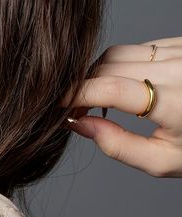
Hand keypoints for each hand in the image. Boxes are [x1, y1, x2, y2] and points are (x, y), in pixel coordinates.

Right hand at [61, 36, 181, 177]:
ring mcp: (180, 51)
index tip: (58, 106)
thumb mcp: (160, 161)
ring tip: (101, 102)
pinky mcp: (181, 45)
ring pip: (119, 52)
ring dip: (100, 75)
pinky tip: (125, 88)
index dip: (76, 95)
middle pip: (108, 65)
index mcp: (172, 102)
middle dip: (85, 86)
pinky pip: (138, 49)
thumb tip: (80, 126)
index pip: (109, 89)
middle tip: (79, 110)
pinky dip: (120, 67)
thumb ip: (117, 146)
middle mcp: (176, 68)